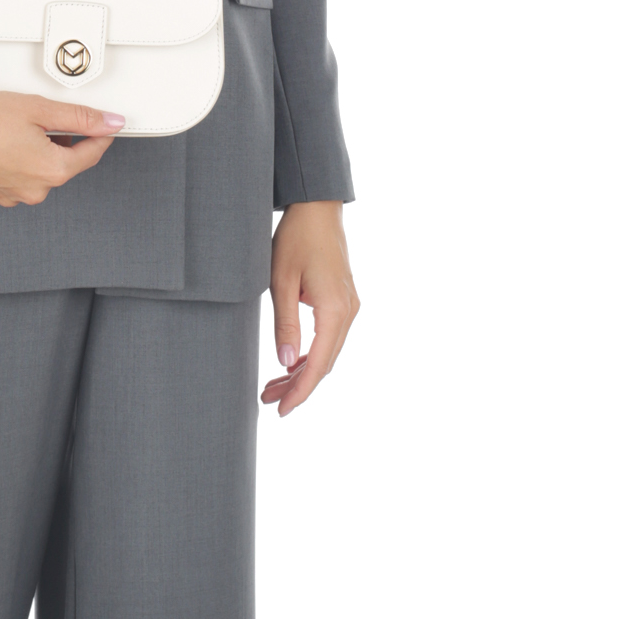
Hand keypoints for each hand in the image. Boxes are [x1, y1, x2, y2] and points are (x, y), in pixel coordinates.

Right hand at [0, 80, 122, 206]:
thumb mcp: (38, 108)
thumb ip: (80, 117)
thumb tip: (111, 122)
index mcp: (52, 170)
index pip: (92, 154)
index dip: (100, 134)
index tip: (102, 124)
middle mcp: (35, 191)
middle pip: (64, 163)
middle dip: (61, 141)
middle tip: (41, 117)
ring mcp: (12, 197)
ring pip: (39, 172)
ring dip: (37, 153)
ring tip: (14, 128)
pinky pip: (16, 179)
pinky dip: (15, 163)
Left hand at [262, 200, 358, 417]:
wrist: (317, 208)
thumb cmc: (296, 239)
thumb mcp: (281, 280)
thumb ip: (285, 323)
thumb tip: (285, 362)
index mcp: (335, 310)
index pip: (318, 364)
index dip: (300, 391)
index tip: (282, 410)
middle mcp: (348, 312)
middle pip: (325, 363)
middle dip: (298, 385)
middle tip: (268, 400)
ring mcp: (348, 306)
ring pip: (327, 352)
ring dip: (302, 370)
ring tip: (273, 386)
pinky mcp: (342, 300)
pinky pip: (328, 337)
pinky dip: (310, 352)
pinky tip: (290, 361)